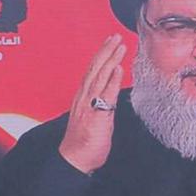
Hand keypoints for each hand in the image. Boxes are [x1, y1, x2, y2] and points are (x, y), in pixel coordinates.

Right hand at [57, 35, 124, 174]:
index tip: (109, 43)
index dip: (101, 55)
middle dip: (106, 50)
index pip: (92, 71)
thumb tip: (111, 98)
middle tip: (116, 36)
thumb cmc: (83, 143)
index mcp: (83, 97)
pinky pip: (105, 94)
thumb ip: (103, 105)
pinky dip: (112, 80)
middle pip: (95, 68)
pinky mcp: (96, 115)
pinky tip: (118, 68)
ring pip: (99, 76)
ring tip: (120, 46)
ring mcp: (89, 105)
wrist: (75, 159)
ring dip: (110, 59)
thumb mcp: (95, 118)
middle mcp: (84, 97)